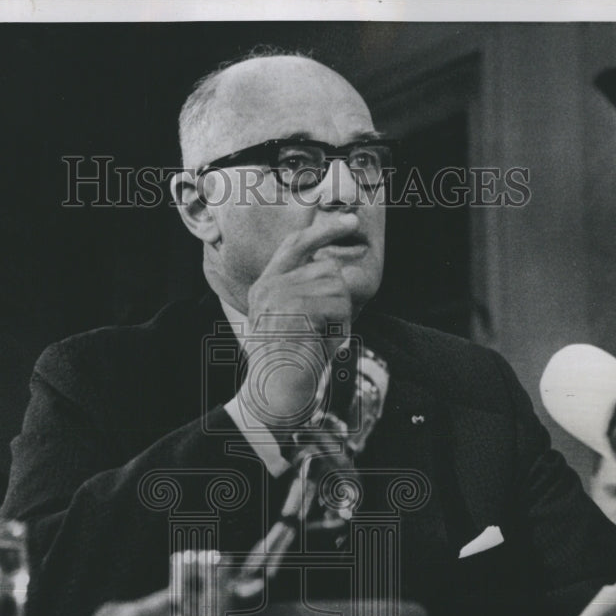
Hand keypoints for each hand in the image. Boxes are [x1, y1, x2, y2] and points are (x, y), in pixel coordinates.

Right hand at [238, 213, 358, 431]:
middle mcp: (269, 286)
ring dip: (339, 317)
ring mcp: (280, 296)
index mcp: (265, 286)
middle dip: (338, 301)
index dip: (323, 230)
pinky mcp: (296, 308)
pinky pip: (339, 305)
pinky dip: (340, 328)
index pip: (295, 244)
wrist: (274, 394)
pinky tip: (321, 344)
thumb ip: (305, 293)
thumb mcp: (292, 322)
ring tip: (319, 340)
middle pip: (327, 269)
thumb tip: (334, 270)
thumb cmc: (290, 365)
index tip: (350, 220)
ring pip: (337, 287)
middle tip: (323, 331)